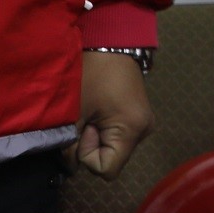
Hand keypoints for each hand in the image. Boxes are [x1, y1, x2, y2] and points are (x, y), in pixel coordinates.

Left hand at [68, 50, 153, 178]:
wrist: (111, 43)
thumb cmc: (92, 74)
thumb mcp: (74, 111)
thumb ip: (68, 144)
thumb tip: (70, 167)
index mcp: (131, 130)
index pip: (107, 169)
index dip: (88, 155)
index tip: (83, 128)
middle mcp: (144, 131)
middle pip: (112, 159)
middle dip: (92, 145)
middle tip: (86, 117)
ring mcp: (144, 124)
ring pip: (115, 148)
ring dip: (97, 137)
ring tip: (93, 112)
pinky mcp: (140, 117)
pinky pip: (119, 136)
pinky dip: (105, 129)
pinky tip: (100, 110)